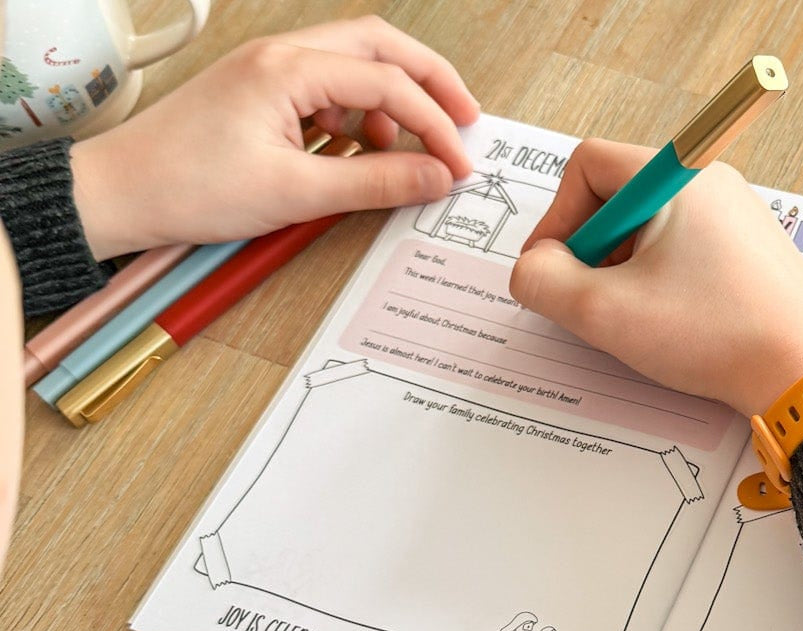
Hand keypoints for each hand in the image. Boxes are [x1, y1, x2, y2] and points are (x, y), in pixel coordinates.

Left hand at [71, 16, 479, 259]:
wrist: (117, 194)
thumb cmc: (185, 188)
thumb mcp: (295, 194)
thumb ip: (375, 182)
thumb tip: (434, 178)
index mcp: (288, 68)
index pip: (388, 82)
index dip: (435, 125)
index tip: (458, 164)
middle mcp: (280, 55)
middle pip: (380, 45)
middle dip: (430, 81)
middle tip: (465, 120)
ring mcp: (268, 68)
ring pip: (355, 61)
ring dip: (394, 96)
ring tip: (412, 147)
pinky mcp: (260, 89)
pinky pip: (328, 83)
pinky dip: (360, 110)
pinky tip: (364, 148)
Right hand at [508, 140, 802, 416]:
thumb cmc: (718, 335)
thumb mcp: (604, 313)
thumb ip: (544, 282)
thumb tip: (532, 269)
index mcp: (677, 177)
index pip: (588, 166)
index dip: (557, 218)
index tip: (554, 269)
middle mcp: (711, 184)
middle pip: (618, 198)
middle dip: (591, 251)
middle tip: (593, 301)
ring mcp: (735, 218)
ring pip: (650, 231)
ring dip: (624, 273)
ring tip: (636, 321)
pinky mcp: (748, 253)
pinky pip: (683, 253)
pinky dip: (660, 285)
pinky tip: (671, 327)